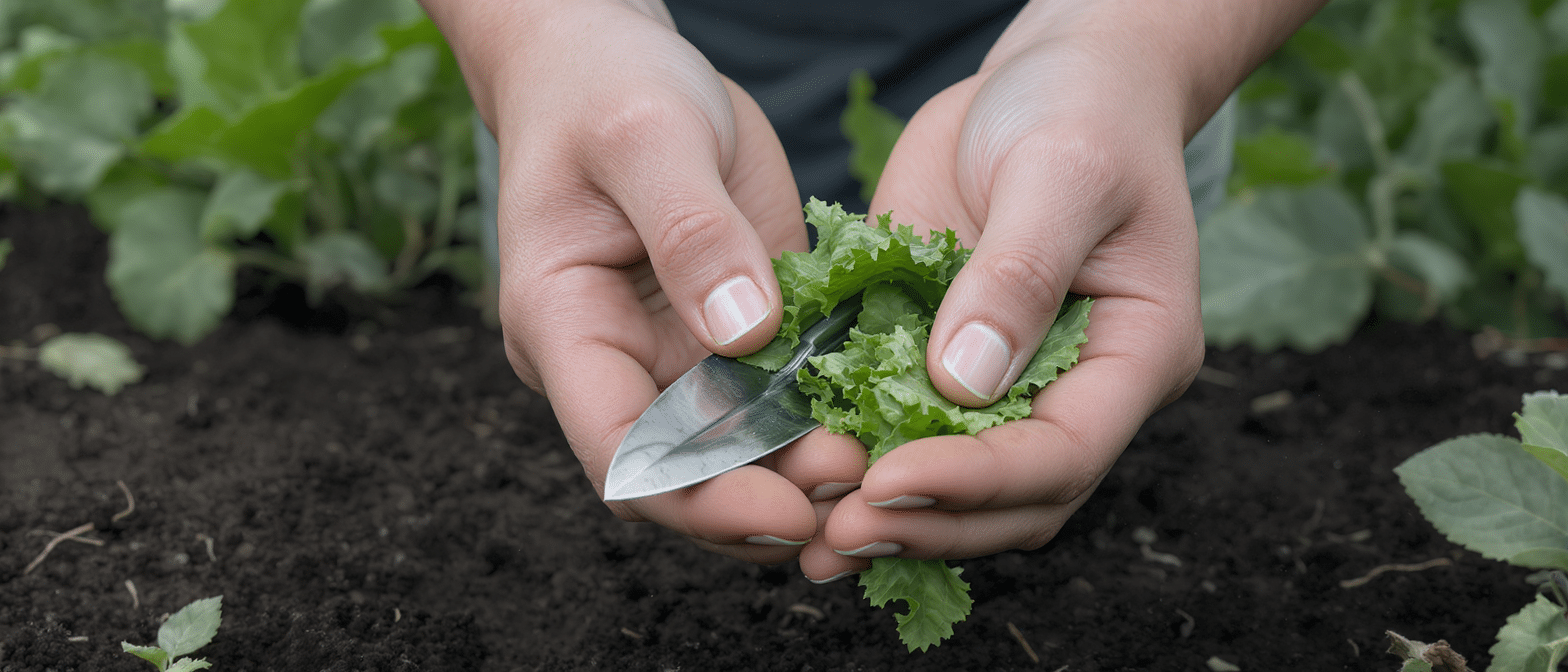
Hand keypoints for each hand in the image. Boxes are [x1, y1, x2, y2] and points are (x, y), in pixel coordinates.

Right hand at [421, 0, 867, 563]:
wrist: (614, 61)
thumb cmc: (607, 87)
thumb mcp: (647, 137)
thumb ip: (691, 233)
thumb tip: (745, 334)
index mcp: (563, 326)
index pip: (616, 451)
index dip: (695, 499)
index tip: (781, 512)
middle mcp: (614, 362)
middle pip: (679, 477)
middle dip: (762, 502)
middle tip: (858, 488)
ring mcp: (673, 355)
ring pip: (733, 453)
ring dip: (801, 475)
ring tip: (882, 469)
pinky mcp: (732, 335)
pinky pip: (775, 399)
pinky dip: (823, 421)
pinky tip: (883, 424)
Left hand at [800, 0, 1323, 580]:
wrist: (1051, 77)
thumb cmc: (1081, 110)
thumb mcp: (1061, 174)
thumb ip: (1018, 274)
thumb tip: (962, 382)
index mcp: (1135, 355)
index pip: (1064, 453)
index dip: (978, 481)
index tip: (892, 480)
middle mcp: (1077, 389)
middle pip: (1013, 501)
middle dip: (927, 523)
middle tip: (838, 532)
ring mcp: (1010, 384)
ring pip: (961, 491)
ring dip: (890, 519)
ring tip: (813, 541)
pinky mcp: (945, 360)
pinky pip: (906, 431)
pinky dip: (858, 463)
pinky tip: (800, 481)